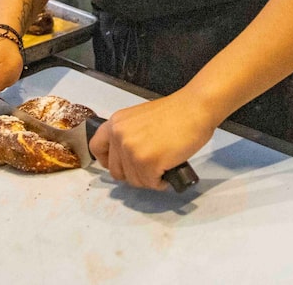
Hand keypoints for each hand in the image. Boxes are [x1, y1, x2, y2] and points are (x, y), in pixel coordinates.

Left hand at [90, 90, 216, 189]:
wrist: (196, 108)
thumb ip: (129, 135)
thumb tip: (128, 158)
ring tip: (164, 166)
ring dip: (150, 178)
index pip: (97, 148)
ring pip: (135, 180)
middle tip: (150, 168)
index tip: (121, 164)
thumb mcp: (140, 119)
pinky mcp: (148, 163)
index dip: (107, 161)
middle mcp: (119, 137)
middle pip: (117, 171)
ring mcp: (132, 151)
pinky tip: (169, 170)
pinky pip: (151, 183)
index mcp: (116, 123)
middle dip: (134, 174)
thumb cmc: (176, 112)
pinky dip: (161, 182)